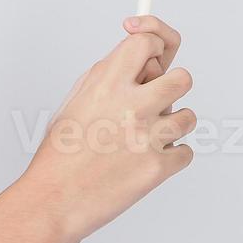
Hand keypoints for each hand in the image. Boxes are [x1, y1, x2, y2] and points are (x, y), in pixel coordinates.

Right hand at [12, 16, 194, 242]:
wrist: (54, 200)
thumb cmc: (60, 154)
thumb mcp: (76, 100)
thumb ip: (109, 76)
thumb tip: (140, 59)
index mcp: (106, 83)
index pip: (148, 42)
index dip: (155, 46)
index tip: (154, 54)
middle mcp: (130, 105)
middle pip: (183, 78)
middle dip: (173, 89)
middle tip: (158, 102)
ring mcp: (147, 136)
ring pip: (188, 117)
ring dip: (173, 127)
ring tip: (144, 139)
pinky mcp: (157, 167)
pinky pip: (185, 152)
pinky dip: (170, 159)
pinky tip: (143, 163)